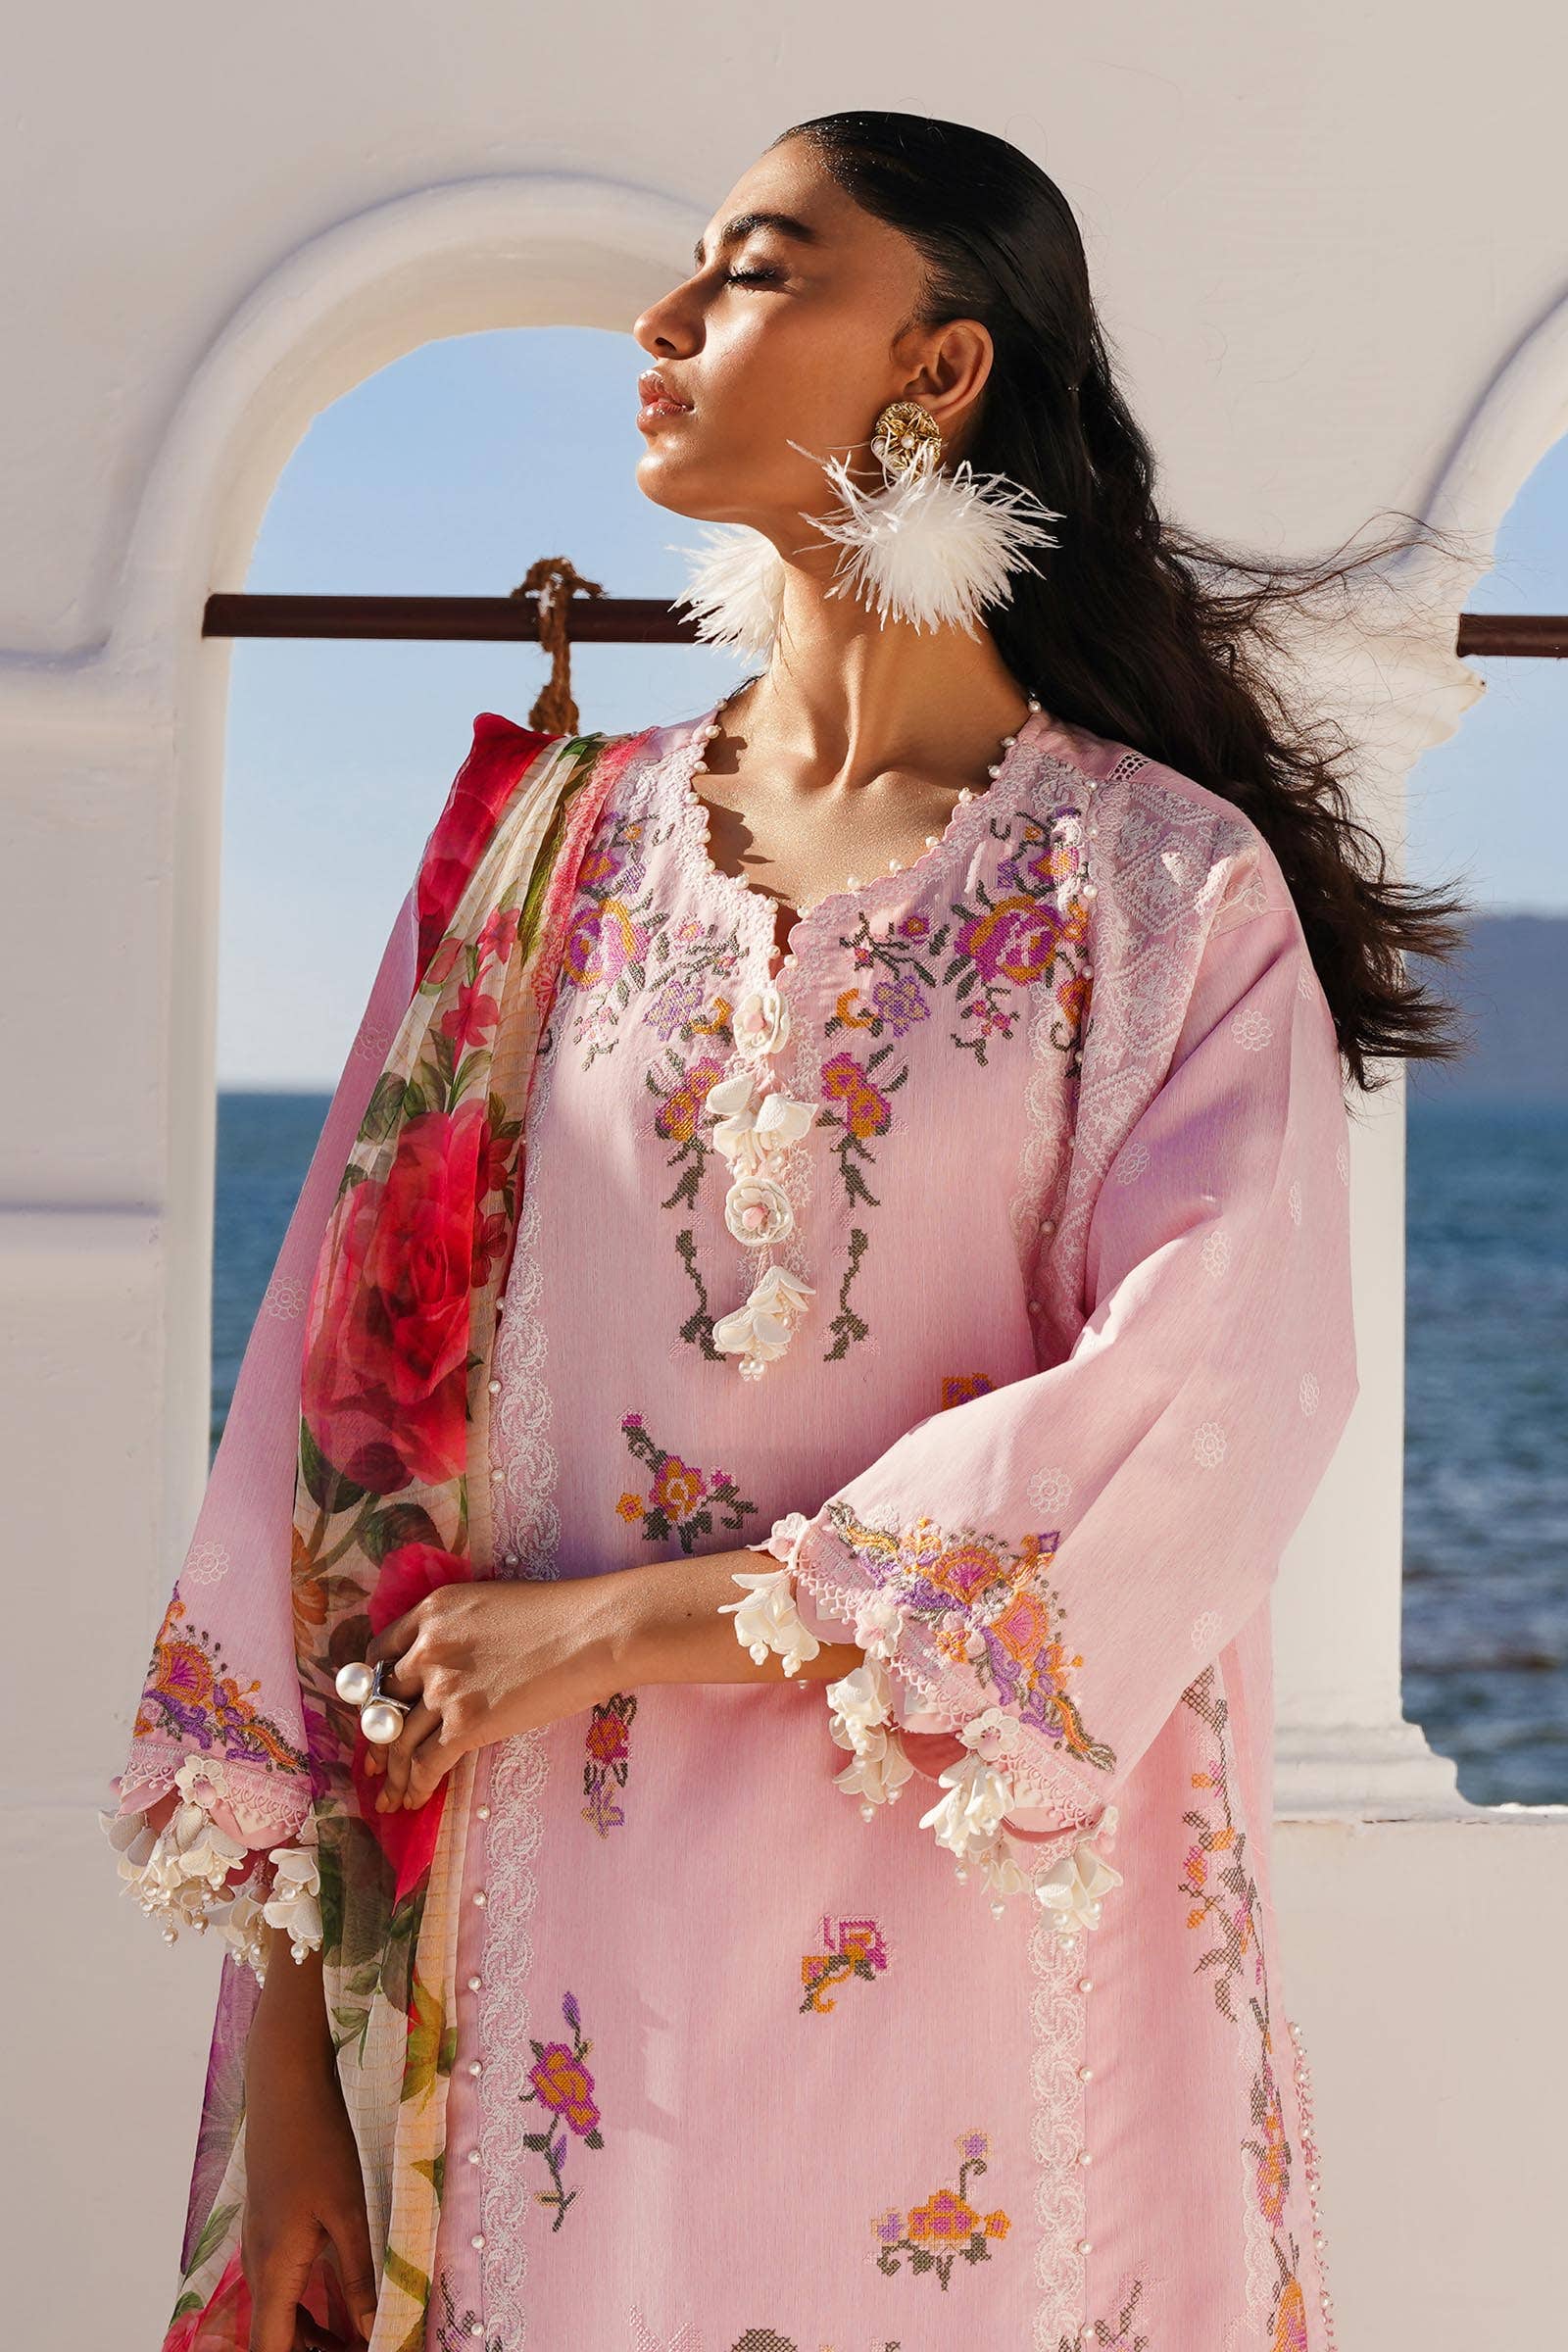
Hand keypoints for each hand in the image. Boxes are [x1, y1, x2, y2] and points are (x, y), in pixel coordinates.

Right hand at [243, 1986, 376, 2350]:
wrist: (285, 2084)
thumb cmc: (317, 2142)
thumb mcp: (347, 2211)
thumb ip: (358, 2275)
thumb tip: (369, 2328)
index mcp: (275, 2269)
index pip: (272, 2349)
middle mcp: (259, 2264)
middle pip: (277, 2335)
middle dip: (318, 2350)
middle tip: (366, 2343)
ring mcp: (260, 2243)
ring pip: (280, 2310)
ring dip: (315, 2330)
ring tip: (360, 2333)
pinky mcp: (270, 2225)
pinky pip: (283, 2282)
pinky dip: (310, 2302)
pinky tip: (343, 2298)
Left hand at [362, 1575, 622, 1812]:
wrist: (594, 1631)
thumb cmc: (560, 1614)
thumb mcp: (491, 1603)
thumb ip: (458, 1630)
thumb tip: (454, 1664)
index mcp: (432, 1612)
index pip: (380, 1655)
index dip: (373, 1689)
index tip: (375, 1711)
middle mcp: (427, 1648)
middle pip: (383, 1702)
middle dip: (377, 1739)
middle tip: (374, 1765)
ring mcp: (444, 1688)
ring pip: (399, 1740)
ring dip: (393, 1774)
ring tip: (391, 1797)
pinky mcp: (465, 1725)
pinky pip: (425, 1763)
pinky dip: (415, 1787)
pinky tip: (414, 1801)